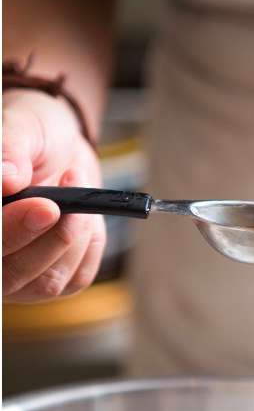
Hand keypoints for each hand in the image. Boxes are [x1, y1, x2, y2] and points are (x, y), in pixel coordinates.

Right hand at [2, 88, 105, 301]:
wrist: (62, 149)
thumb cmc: (33, 135)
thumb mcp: (22, 128)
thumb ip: (10, 150)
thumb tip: (4, 179)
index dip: (11, 231)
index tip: (45, 206)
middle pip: (11, 274)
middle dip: (47, 241)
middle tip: (64, 204)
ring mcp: (18, 274)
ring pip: (47, 282)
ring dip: (71, 238)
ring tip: (72, 189)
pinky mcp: (53, 279)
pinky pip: (76, 277)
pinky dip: (87, 245)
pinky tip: (82, 216)